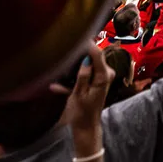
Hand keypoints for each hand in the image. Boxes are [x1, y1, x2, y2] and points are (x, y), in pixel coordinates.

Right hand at [58, 43, 109, 157]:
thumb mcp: (78, 95)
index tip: (76, 35)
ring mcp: (101, 77)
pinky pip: (84, 73)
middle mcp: (106, 74)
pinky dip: (72, 77)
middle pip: (94, 56)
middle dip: (80, 52)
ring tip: (59, 61)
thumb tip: (86, 59)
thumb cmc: (82, 113)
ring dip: (74, 65)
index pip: (98, 54)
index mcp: (104, 76)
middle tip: (64, 48)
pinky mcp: (95, 80)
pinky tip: (56, 85)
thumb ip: (83, 76)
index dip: (88, 43)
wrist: (85, 127)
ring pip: (88, 63)